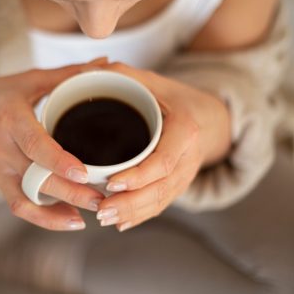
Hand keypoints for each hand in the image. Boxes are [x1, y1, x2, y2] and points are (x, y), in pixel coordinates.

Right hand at [0, 59, 107, 230]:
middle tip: (103, 198)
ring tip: (92, 213)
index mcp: (11, 118)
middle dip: (71, 192)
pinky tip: (71, 220)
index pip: (34, 144)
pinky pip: (20, 207)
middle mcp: (2, 148)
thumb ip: (67, 74)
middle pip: (37, 177)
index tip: (83, 173)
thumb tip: (105, 63)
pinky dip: (45, 219)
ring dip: (61, 210)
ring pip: (29, 198)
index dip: (58, 161)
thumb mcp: (27, 80)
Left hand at [95, 62, 231, 231]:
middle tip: (101, 210)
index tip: (112, 183)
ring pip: (161, 200)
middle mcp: (189, 156)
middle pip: (161, 187)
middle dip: (131, 202)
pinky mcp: (179, 184)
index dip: (139, 176)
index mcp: (185, 129)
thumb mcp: (152, 80)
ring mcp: (186, 174)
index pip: (163, 161)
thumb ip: (121, 74)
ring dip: (133, 213)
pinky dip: (142, 216)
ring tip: (104, 218)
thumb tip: (87, 70)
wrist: (206, 115)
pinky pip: (162, 204)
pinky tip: (120, 224)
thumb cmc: (172, 96)